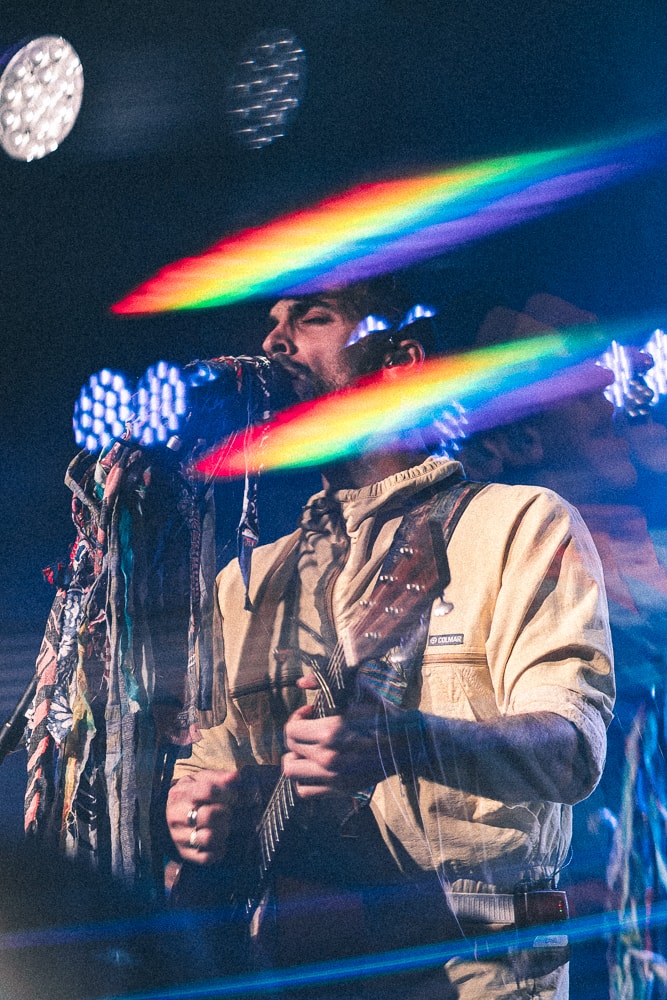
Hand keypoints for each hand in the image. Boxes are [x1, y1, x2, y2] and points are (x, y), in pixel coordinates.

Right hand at [167, 769, 239, 864]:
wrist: (167, 816)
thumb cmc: (191, 795)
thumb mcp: (201, 781)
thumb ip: (220, 777)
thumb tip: (236, 776)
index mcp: (180, 793)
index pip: (208, 791)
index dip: (227, 793)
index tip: (232, 796)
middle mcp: (176, 816)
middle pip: (210, 815)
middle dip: (225, 813)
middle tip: (227, 811)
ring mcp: (178, 837)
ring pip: (209, 838)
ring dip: (223, 832)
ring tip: (223, 826)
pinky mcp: (184, 854)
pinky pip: (207, 857)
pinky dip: (219, 850)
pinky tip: (219, 841)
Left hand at [282, 676, 396, 798]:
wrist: (409, 745)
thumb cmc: (384, 715)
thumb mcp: (359, 691)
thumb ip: (325, 683)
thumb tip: (300, 683)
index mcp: (331, 732)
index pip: (291, 729)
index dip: (297, 717)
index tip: (310, 712)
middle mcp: (328, 758)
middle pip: (290, 748)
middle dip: (295, 735)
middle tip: (310, 728)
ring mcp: (333, 778)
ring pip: (291, 772)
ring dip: (295, 758)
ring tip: (308, 749)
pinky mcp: (340, 790)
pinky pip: (304, 791)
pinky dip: (303, 780)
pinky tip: (315, 766)